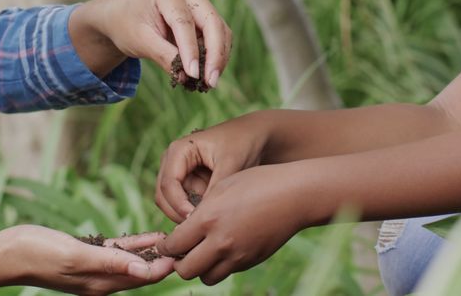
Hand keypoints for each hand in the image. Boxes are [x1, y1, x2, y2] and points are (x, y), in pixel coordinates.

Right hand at [7, 225, 174, 294]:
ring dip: (153, 252)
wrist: (8, 253)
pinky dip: (135, 246)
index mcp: (101, 283)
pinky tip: (148, 238)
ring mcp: (94, 270)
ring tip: (176, 239)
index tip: (188, 251)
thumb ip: (111, 262)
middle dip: (165, 260)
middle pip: (142, 272)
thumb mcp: (76, 255)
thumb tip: (146, 270)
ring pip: (133, 262)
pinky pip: (117, 253)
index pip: (144, 277)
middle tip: (190, 243)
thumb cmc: (38, 253)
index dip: (166, 265)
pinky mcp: (86, 257)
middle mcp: (101, 280)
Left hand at [69, 0, 231, 84]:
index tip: (194, 75)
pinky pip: (217, 35)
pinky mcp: (204, 14)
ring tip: (209, 83)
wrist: (122, 15)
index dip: (191, 50)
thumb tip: (188, 77)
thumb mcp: (140, 41)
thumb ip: (164, 56)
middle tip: (211, 82)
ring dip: (218, 58)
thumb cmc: (127, 24)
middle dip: (214, 55)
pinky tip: (207, 74)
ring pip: (220, 30)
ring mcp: (199, 0)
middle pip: (211, 23)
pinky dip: (215, 55)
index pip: (184, 22)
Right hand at [155, 112, 272, 221]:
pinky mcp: (189, 185)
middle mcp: (172, 162)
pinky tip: (216, 216)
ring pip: (172, 205)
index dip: (178, 206)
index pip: (168, 185)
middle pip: (163, 197)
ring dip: (189, 213)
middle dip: (180, 214)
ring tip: (214, 219)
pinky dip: (197, 212)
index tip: (197, 221)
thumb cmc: (244, 144)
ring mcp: (179, 174)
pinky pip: (185, 205)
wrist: (258, 137)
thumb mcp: (231, 166)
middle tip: (202, 228)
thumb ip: (214, 191)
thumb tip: (200, 218)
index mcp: (178, 151)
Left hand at [156, 165, 307, 285]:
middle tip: (182, 251)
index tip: (166, 243)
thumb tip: (182, 232)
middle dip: (180, 262)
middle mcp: (221, 242)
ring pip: (206, 277)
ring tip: (203, 251)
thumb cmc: (257, 183)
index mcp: (208, 219)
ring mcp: (238, 255)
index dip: (165, 246)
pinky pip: (227, 272)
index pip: (174, 245)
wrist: (295, 195)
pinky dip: (220, 265)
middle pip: (186, 269)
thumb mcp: (221, 188)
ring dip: (200, 268)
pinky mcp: (251, 261)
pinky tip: (224, 248)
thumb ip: (199, 212)